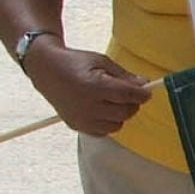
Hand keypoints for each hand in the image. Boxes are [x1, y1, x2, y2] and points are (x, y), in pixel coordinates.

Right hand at [24, 43, 152, 136]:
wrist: (47, 71)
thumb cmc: (75, 63)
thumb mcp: (101, 61)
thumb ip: (123, 75)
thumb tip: (144, 84)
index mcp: (94, 85)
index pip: (127, 95)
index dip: (142, 95)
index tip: (147, 92)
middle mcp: (87, 105)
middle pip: (125, 112)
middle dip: (132, 104)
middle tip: (130, 95)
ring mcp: (81, 118)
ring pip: (117, 125)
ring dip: (120, 114)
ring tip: (113, 101)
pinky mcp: (77, 126)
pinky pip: (103, 131)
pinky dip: (108, 122)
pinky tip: (103, 110)